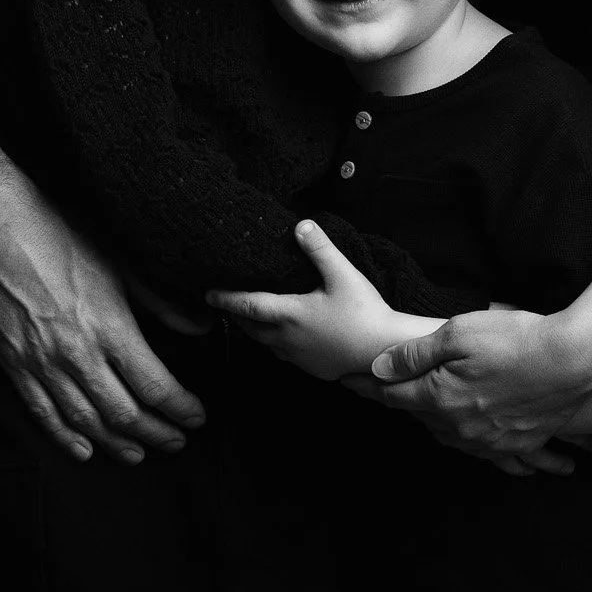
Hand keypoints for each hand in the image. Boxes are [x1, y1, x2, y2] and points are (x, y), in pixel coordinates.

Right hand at [0, 177, 206, 465]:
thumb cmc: (61, 232)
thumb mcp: (120, 261)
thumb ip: (161, 302)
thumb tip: (201, 326)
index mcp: (109, 326)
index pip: (155, 385)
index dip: (181, 407)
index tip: (196, 415)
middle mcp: (77, 352)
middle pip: (124, 413)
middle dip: (157, 433)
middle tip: (176, 441)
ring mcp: (42, 363)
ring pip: (85, 420)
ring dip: (115, 443)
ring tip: (139, 453)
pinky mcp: (13, 364)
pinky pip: (41, 412)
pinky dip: (64, 436)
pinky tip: (82, 450)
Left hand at [207, 220, 424, 380]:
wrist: (384, 353)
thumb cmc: (364, 312)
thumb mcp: (343, 275)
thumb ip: (320, 249)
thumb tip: (300, 224)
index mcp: (290, 314)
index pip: (248, 304)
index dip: (226, 298)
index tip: (207, 293)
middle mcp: (288, 338)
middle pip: (250, 327)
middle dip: (235, 315)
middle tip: (223, 303)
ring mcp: (299, 356)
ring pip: (265, 343)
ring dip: (253, 330)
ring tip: (248, 316)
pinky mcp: (312, 367)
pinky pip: (283, 354)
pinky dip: (273, 342)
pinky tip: (283, 335)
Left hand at [347, 307, 591, 472]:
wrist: (575, 361)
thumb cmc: (516, 338)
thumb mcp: (459, 333)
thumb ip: (416, 355)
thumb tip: (379, 368)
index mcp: (442, 398)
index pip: (394, 395)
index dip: (367, 386)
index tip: (345, 381)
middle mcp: (462, 427)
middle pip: (419, 417)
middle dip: (398, 403)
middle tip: (378, 392)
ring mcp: (491, 440)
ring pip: (449, 437)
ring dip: (432, 423)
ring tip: (419, 411)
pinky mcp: (518, 443)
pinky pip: (487, 456)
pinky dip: (473, 448)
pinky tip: (471, 443)